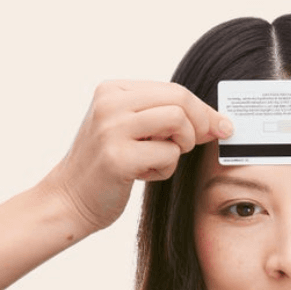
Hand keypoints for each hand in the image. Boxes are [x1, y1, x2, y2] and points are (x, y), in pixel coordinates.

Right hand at [40, 80, 232, 235]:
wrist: (69, 199)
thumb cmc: (106, 168)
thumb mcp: (129, 131)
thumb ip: (162, 119)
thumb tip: (216, 121)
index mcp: (112, 90)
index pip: (173, 89)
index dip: (202, 110)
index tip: (221, 126)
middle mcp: (110, 104)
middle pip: (179, 100)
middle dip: (201, 124)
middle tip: (200, 144)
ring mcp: (112, 129)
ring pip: (177, 123)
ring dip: (181, 147)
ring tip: (160, 160)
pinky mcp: (118, 158)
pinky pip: (168, 155)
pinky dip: (165, 170)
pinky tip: (144, 175)